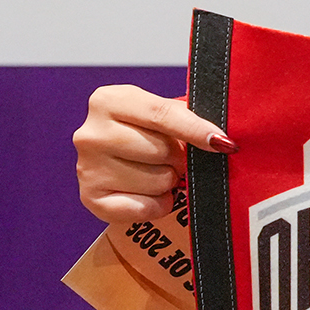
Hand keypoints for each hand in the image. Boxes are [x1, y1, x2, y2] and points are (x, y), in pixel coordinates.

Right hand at [73, 84, 234, 223]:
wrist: (114, 157)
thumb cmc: (144, 131)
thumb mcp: (160, 112)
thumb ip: (186, 118)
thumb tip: (220, 139)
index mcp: (109, 101)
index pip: (162, 115)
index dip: (196, 130)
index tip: (222, 142)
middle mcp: (91, 133)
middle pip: (161, 150)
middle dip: (179, 158)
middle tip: (176, 158)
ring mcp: (87, 167)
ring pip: (157, 181)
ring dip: (169, 182)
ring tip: (159, 172)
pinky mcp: (90, 198)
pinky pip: (144, 208)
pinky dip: (157, 204)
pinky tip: (150, 193)